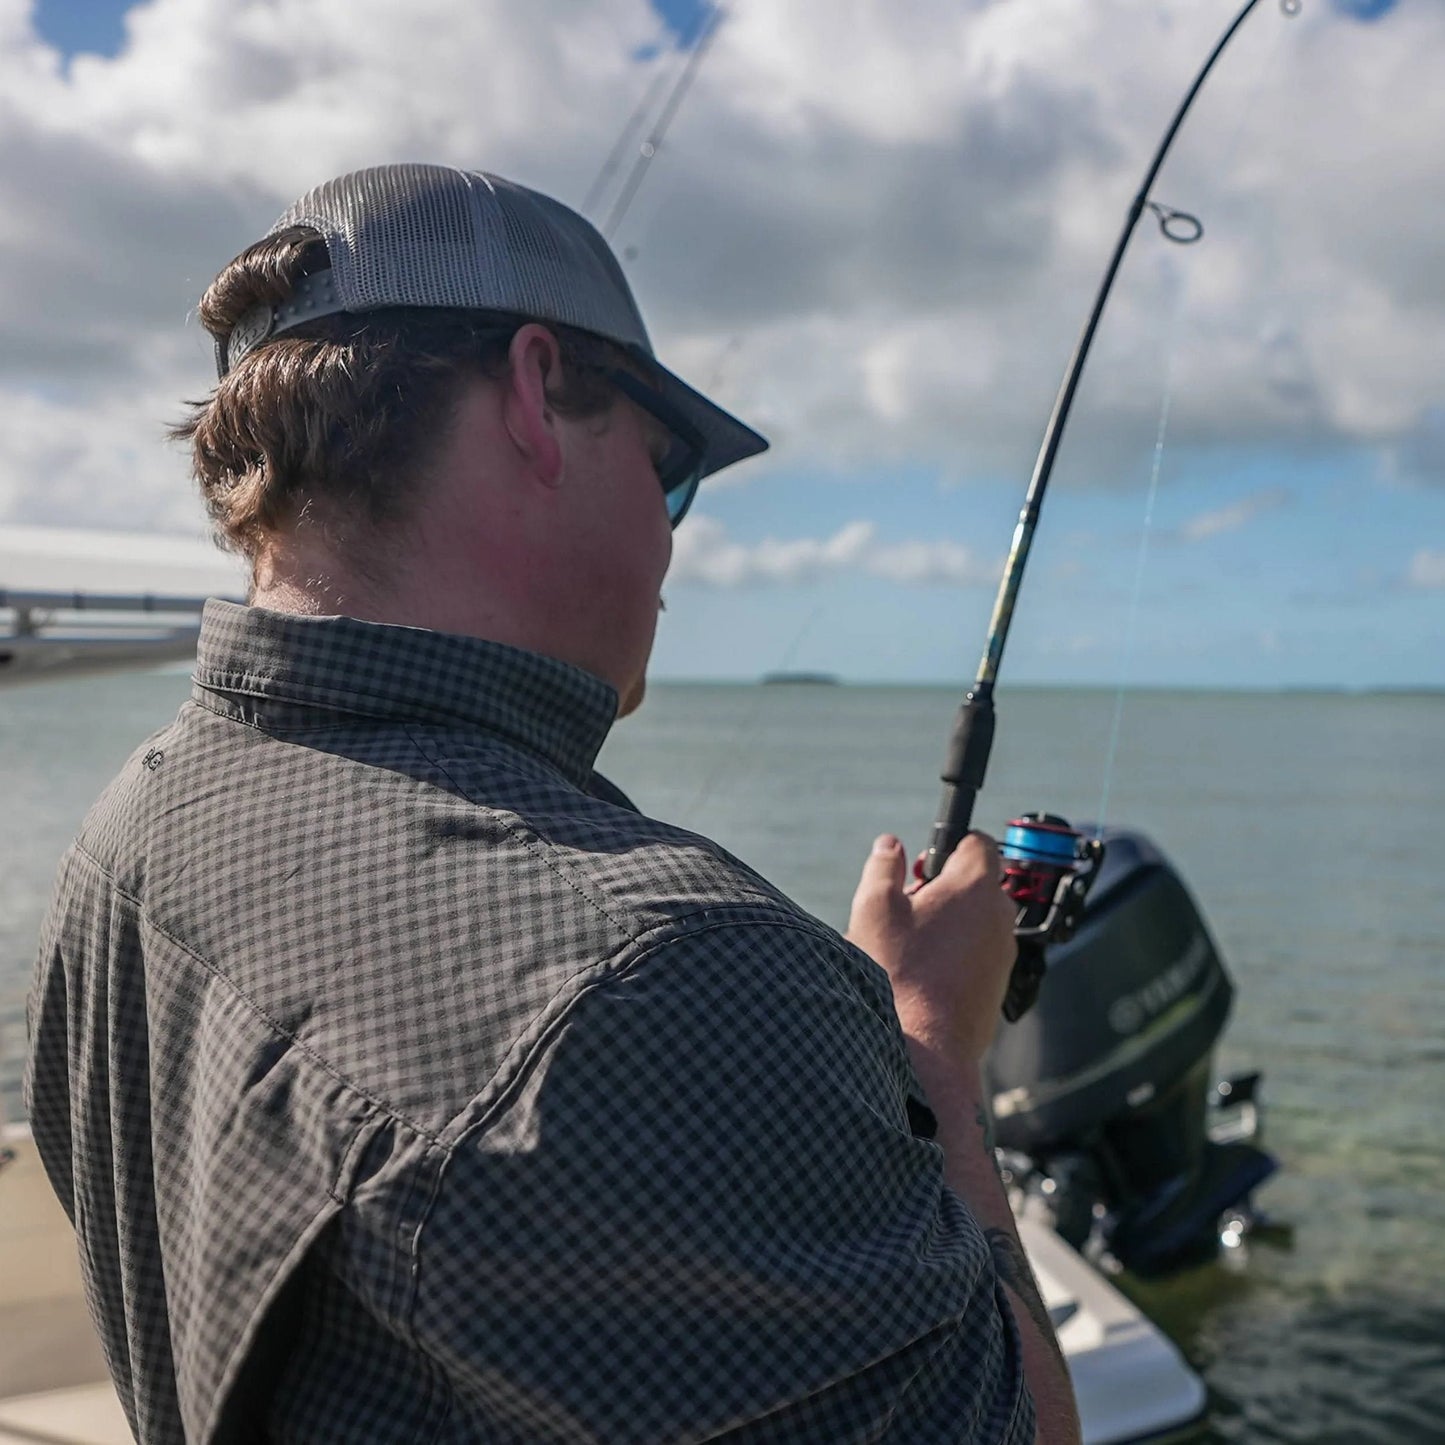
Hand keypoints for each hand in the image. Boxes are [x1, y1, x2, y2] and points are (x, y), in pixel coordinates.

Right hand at [845, 832, 1017, 1064]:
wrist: (925, 1047)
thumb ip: (883, 867)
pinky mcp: (999, 984)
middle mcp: (999, 916)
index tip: (923, 865)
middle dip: (942, 889)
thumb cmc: (898, 973)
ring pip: (975, 921)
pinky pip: (978, 955)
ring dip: (947, 924)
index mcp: (975, 886)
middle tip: (907, 909)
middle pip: (974, 884)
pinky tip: (923, 975)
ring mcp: (1003, 953)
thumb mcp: (875, 907)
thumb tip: (890, 845)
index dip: (949, 846)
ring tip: (910, 948)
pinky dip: (955, 955)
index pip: (977, 842)